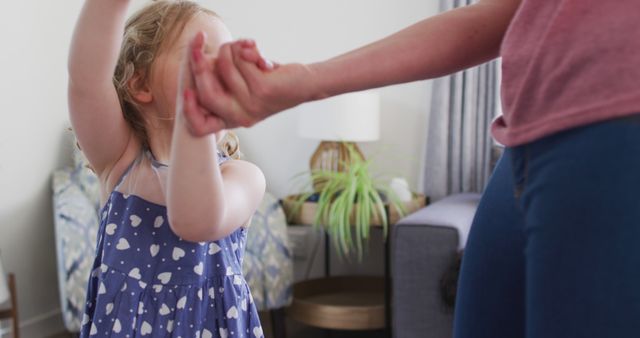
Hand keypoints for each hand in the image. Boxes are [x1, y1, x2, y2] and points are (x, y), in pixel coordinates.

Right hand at [184, 33, 319, 135]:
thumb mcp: (241, 83)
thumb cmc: (269, 81)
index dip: (188, 111)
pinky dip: (246, 48)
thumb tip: (199, 60)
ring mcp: (251, 105)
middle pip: (205, 92)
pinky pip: (240, 60)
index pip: (200, 127)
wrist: (303, 84)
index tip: (187, 92)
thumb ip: (219, 77)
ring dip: (231, 49)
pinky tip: (257, 51)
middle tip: (198, 41)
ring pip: (223, 67)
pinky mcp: (262, 90)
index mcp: (231, 118)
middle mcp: (240, 117)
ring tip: (245, 48)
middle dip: (198, 63)